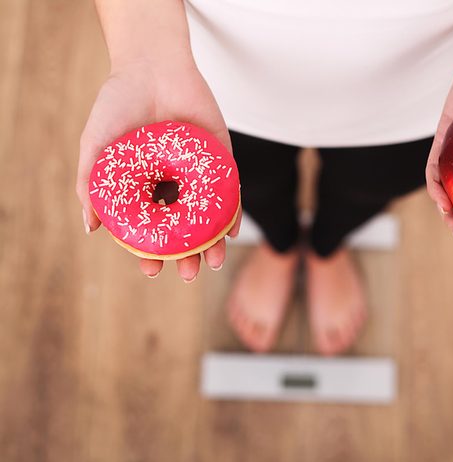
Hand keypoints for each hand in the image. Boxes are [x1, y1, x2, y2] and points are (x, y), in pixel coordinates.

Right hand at [76, 56, 240, 280]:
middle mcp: (173, 185)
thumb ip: (91, 185)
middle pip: (183, 229)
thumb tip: (91, 228)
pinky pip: (230, 191)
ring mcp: (198, 174)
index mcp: (145, 187)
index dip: (151, 251)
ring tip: (210, 263)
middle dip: (186, 255)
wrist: (151, 66)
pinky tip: (230, 233)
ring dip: (211, 243)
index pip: (151, 228)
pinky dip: (232, 213)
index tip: (151, 270)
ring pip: (208, 217)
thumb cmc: (118, 105)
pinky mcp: (221, 159)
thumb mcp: (97, 147)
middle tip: (188, 273)